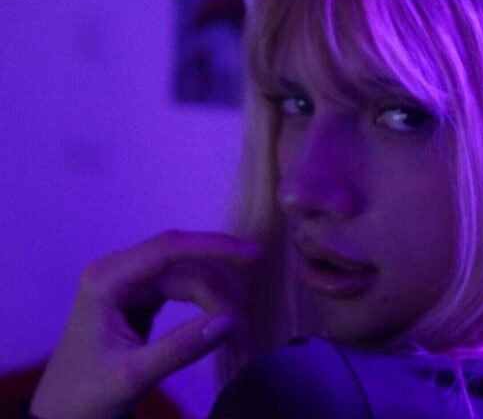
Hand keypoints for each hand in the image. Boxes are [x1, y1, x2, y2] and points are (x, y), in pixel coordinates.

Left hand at [30, 230, 263, 418]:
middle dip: (222, 292)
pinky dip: (210, 304)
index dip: (215, 246)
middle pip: (188, 266)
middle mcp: (120, 270)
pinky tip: (227, 319)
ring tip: (242, 333)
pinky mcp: (144, 295)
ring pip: (192, 276)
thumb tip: (229, 322)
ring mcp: (132, 282)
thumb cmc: (85, 396)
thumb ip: (179, 348)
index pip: (169, 248)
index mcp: (106, 279)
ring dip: (220, 300)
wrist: (63, 413)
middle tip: (249, 330)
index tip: (254, 254)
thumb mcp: (131, 376)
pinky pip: (187, 289)